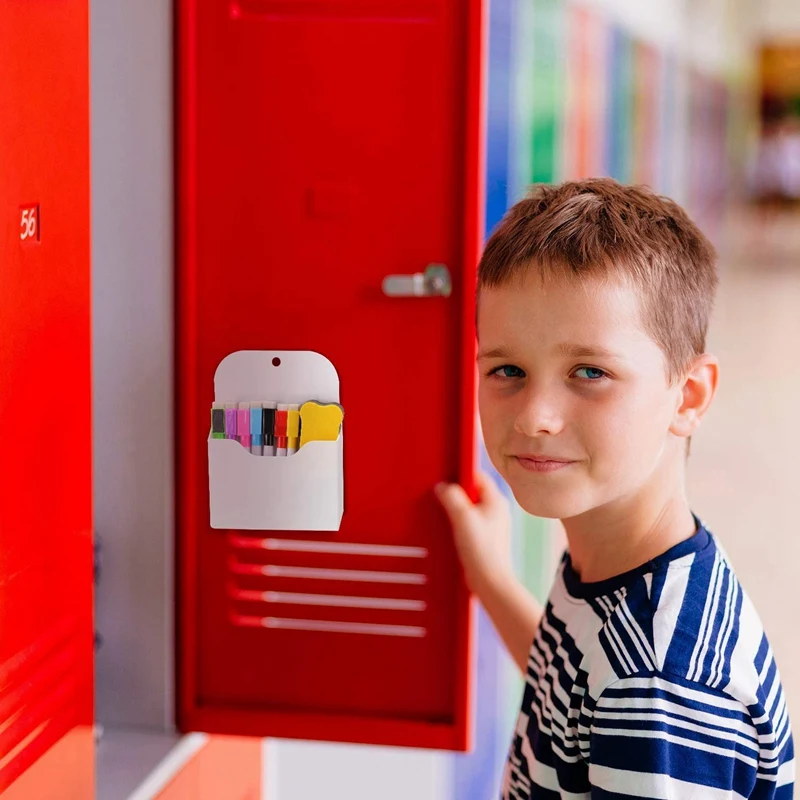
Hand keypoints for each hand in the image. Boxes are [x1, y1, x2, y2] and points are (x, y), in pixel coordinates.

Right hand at [435, 471, 512, 595]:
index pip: (477, 476)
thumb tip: (442, 486)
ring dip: (453, 509)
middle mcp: (495, 511)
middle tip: (439, 496)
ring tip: (441, 513)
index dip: (460, 474)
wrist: (489, 582)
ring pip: (468, 508)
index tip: (444, 476)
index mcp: (496, 501)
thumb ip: (452, 497)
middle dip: (454, 493)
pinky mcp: (483, 539)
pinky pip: (467, 523)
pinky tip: (446, 529)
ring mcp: (490, 525)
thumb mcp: (463, 517)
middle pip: (471, 492)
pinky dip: (456, 523)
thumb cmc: (481, 550)